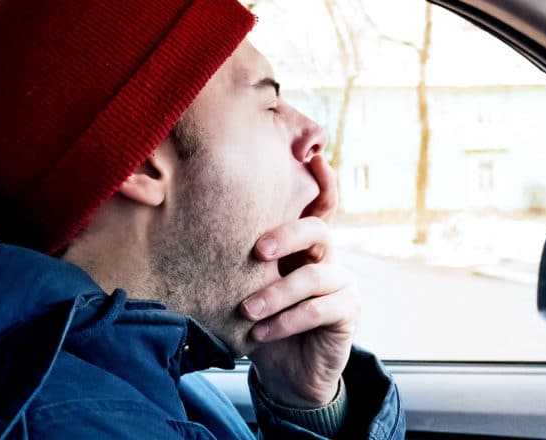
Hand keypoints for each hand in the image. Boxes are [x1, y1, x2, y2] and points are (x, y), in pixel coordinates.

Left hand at [241, 156, 360, 407]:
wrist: (285, 374)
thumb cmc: (263, 324)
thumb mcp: (249, 290)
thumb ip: (242, 263)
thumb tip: (198, 233)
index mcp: (301, 246)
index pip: (318, 206)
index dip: (322, 181)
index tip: (314, 155)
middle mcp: (325, 257)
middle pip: (317, 229)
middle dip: (287, 234)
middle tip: (257, 250)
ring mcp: (340, 282)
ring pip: (313, 275)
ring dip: (276, 295)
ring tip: (247, 311)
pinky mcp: (347, 310)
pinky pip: (317, 309)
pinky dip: (286, 321)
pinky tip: (261, 334)